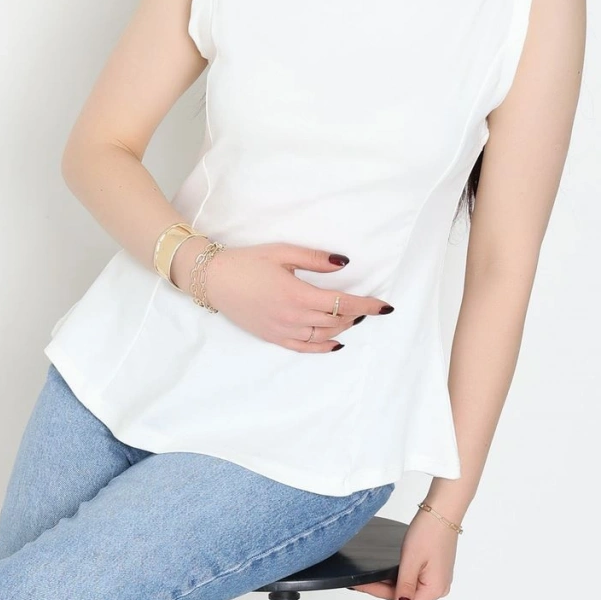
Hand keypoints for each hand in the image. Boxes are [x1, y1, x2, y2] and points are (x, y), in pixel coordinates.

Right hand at [170, 238, 391, 351]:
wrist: (214, 279)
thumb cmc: (247, 262)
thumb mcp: (283, 252)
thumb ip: (316, 259)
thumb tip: (344, 263)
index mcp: (298, 294)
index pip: (343, 303)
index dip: (368, 305)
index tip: (386, 306)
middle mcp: (293, 317)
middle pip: (336, 321)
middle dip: (357, 315)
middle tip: (369, 306)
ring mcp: (282, 330)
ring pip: (323, 335)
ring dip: (342, 328)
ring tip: (353, 318)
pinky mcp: (273, 337)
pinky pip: (304, 347)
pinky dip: (323, 346)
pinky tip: (336, 343)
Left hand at [349, 509, 458, 599]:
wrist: (443, 510)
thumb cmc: (430, 531)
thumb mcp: (410, 560)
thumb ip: (403, 587)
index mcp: (433, 589)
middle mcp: (436, 588)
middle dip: (376, 593)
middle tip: (354, 585)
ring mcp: (434, 580)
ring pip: (403, 590)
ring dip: (383, 585)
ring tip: (362, 579)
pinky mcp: (431, 571)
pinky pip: (409, 582)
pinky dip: (393, 579)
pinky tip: (380, 574)